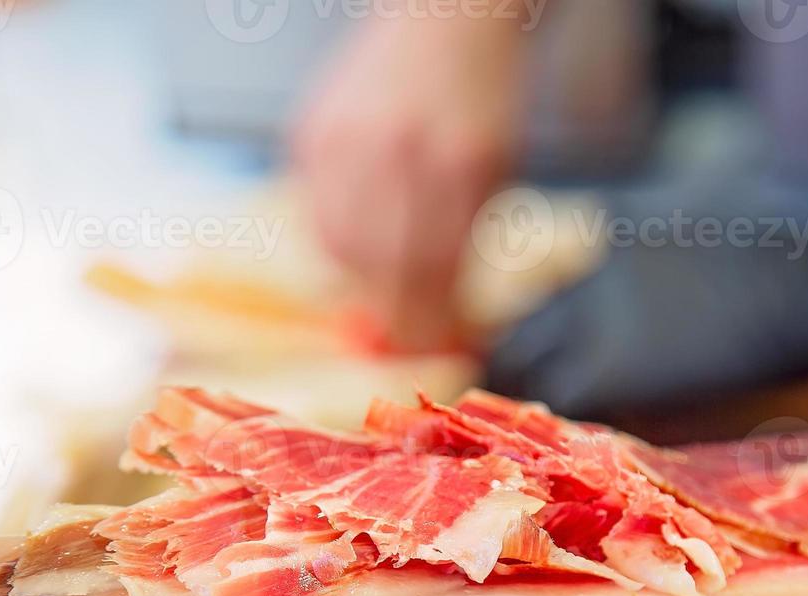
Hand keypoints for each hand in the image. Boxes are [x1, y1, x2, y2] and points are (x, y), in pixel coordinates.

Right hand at [292, 11, 524, 351]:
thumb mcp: (497, 171)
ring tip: (389, 283)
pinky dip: (337, 242)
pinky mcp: (311, 136)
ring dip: (365, 282)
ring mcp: (347, 142)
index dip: (434, 325)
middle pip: (385, 271)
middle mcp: (397, 154)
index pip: (437, 274)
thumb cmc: (480, 95)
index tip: (440, 350)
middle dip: (399, 318)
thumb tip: (448, 320)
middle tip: (410, 337)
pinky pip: (316, 216)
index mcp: (459, 165)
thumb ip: (467, 243)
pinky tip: (360, 240)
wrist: (443, 16)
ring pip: (341, 250)